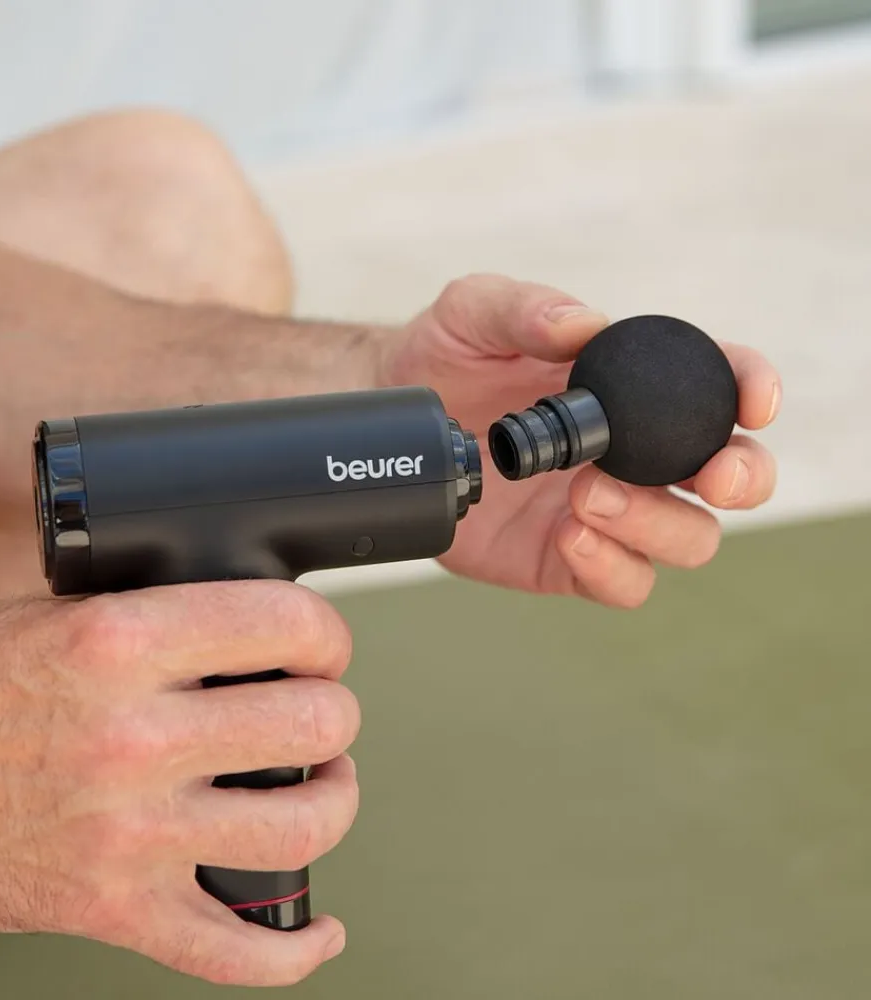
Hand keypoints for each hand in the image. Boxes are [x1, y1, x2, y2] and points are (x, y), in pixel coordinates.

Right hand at [0, 581, 359, 986]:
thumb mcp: (64, 614)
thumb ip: (161, 618)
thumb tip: (253, 629)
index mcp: (120, 645)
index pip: (284, 624)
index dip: (325, 632)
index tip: (320, 646)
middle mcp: (131, 740)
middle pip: (312, 723)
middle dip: (334, 710)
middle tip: (319, 706)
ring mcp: (128, 836)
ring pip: (304, 828)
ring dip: (335, 799)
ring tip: (324, 781)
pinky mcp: (114, 910)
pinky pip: (233, 953)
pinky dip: (295, 948)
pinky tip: (319, 923)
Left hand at [382, 275, 779, 606]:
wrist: (397, 410)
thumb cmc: (445, 354)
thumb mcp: (474, 312)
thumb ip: (526, 309)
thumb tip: (582, 325)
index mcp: (633, 386)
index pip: (720, 386)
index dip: (751, 389)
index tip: (753, 403)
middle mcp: (634, 451)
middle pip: (729, 477)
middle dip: (741, 477)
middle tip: (708, 476)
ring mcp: (605, 508)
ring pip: (686, 538)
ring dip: (655, 522)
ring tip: (585, 494)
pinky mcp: (565, 558)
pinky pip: (622, 582)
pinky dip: (610, 565)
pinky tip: (568, 534)